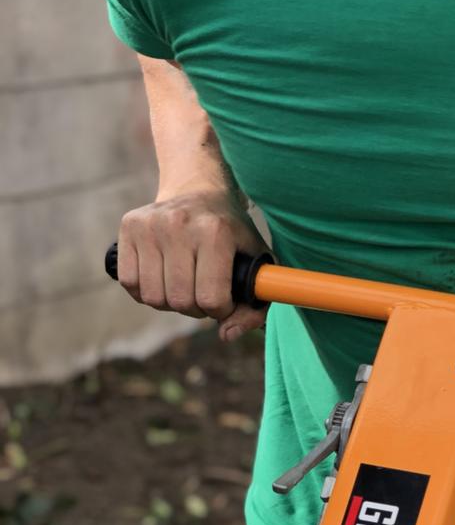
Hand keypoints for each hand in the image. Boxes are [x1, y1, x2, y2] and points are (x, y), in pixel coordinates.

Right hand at [116, 190, 268, 342]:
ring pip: (153, 297)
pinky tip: (162, 278)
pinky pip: (130, 283)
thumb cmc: (231, 233)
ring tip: (184, 285)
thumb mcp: (255, 261)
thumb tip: (227, 335)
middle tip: (203, 293)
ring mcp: (152, 224)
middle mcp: (180, 224)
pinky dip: (146, 292)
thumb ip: (254, 305)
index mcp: (216, 231)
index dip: (220, 310)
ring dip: (170, 302)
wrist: (199, 189)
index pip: (211, 298)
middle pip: (180, 300)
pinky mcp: (130, 226)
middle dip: (195, 308)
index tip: (224, 300)